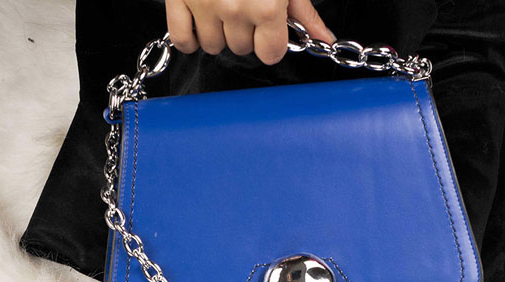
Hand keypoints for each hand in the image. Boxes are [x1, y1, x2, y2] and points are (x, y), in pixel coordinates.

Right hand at [165, 0, 334, 65]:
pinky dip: (188, 37)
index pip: (270, 54)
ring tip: (221, 5)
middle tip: (244, 4)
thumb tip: (322, 37)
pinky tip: (199, 23)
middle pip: (241, 49)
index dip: (271, 41)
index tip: (268, 27)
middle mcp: (235, 9)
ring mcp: (204, 4)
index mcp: (266, 5)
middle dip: (245, 31)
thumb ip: (302, 10)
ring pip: (213, 45)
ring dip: (217, 32)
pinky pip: (181, 39)